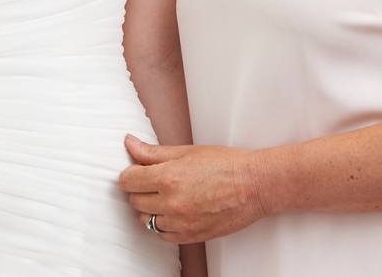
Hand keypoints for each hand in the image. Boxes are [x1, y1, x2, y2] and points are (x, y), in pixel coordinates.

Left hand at [118, 135, 268, 244]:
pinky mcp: (191, 236)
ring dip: (150, 209)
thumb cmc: (226, 165)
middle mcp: (171, 203)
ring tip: (166, 197)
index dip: (130, 174)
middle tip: (153, 182)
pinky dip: (164, 225)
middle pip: (134, 201)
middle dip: (140, 190)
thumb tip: (130, 144)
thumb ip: (153, 152)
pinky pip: (163, 236)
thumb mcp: (187, 152)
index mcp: (168, 178)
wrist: (254, 185)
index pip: (127, 181)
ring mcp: (181, 222)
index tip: (137, 172)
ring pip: (146, 221)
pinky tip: (175, 212)